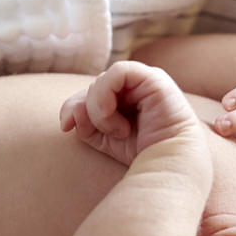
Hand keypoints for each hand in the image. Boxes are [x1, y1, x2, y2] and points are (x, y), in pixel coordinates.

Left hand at [59, 60, 201, 165]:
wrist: (169, 163)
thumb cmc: (141, 152)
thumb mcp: (102, 137)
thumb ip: (83, 121)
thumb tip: (72, 110)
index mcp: (124, 97)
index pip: (88, 92)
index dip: (72, 106)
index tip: (66, 127)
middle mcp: (134, 85)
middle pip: (92, 86)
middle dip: (89, 111)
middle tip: (105, 133)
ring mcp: (144, 79)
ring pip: (101, 80)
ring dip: (100, 109)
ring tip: (119, 130)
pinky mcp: (153, 77)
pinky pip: (118, 72)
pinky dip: (107, 94)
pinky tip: (114, 115)